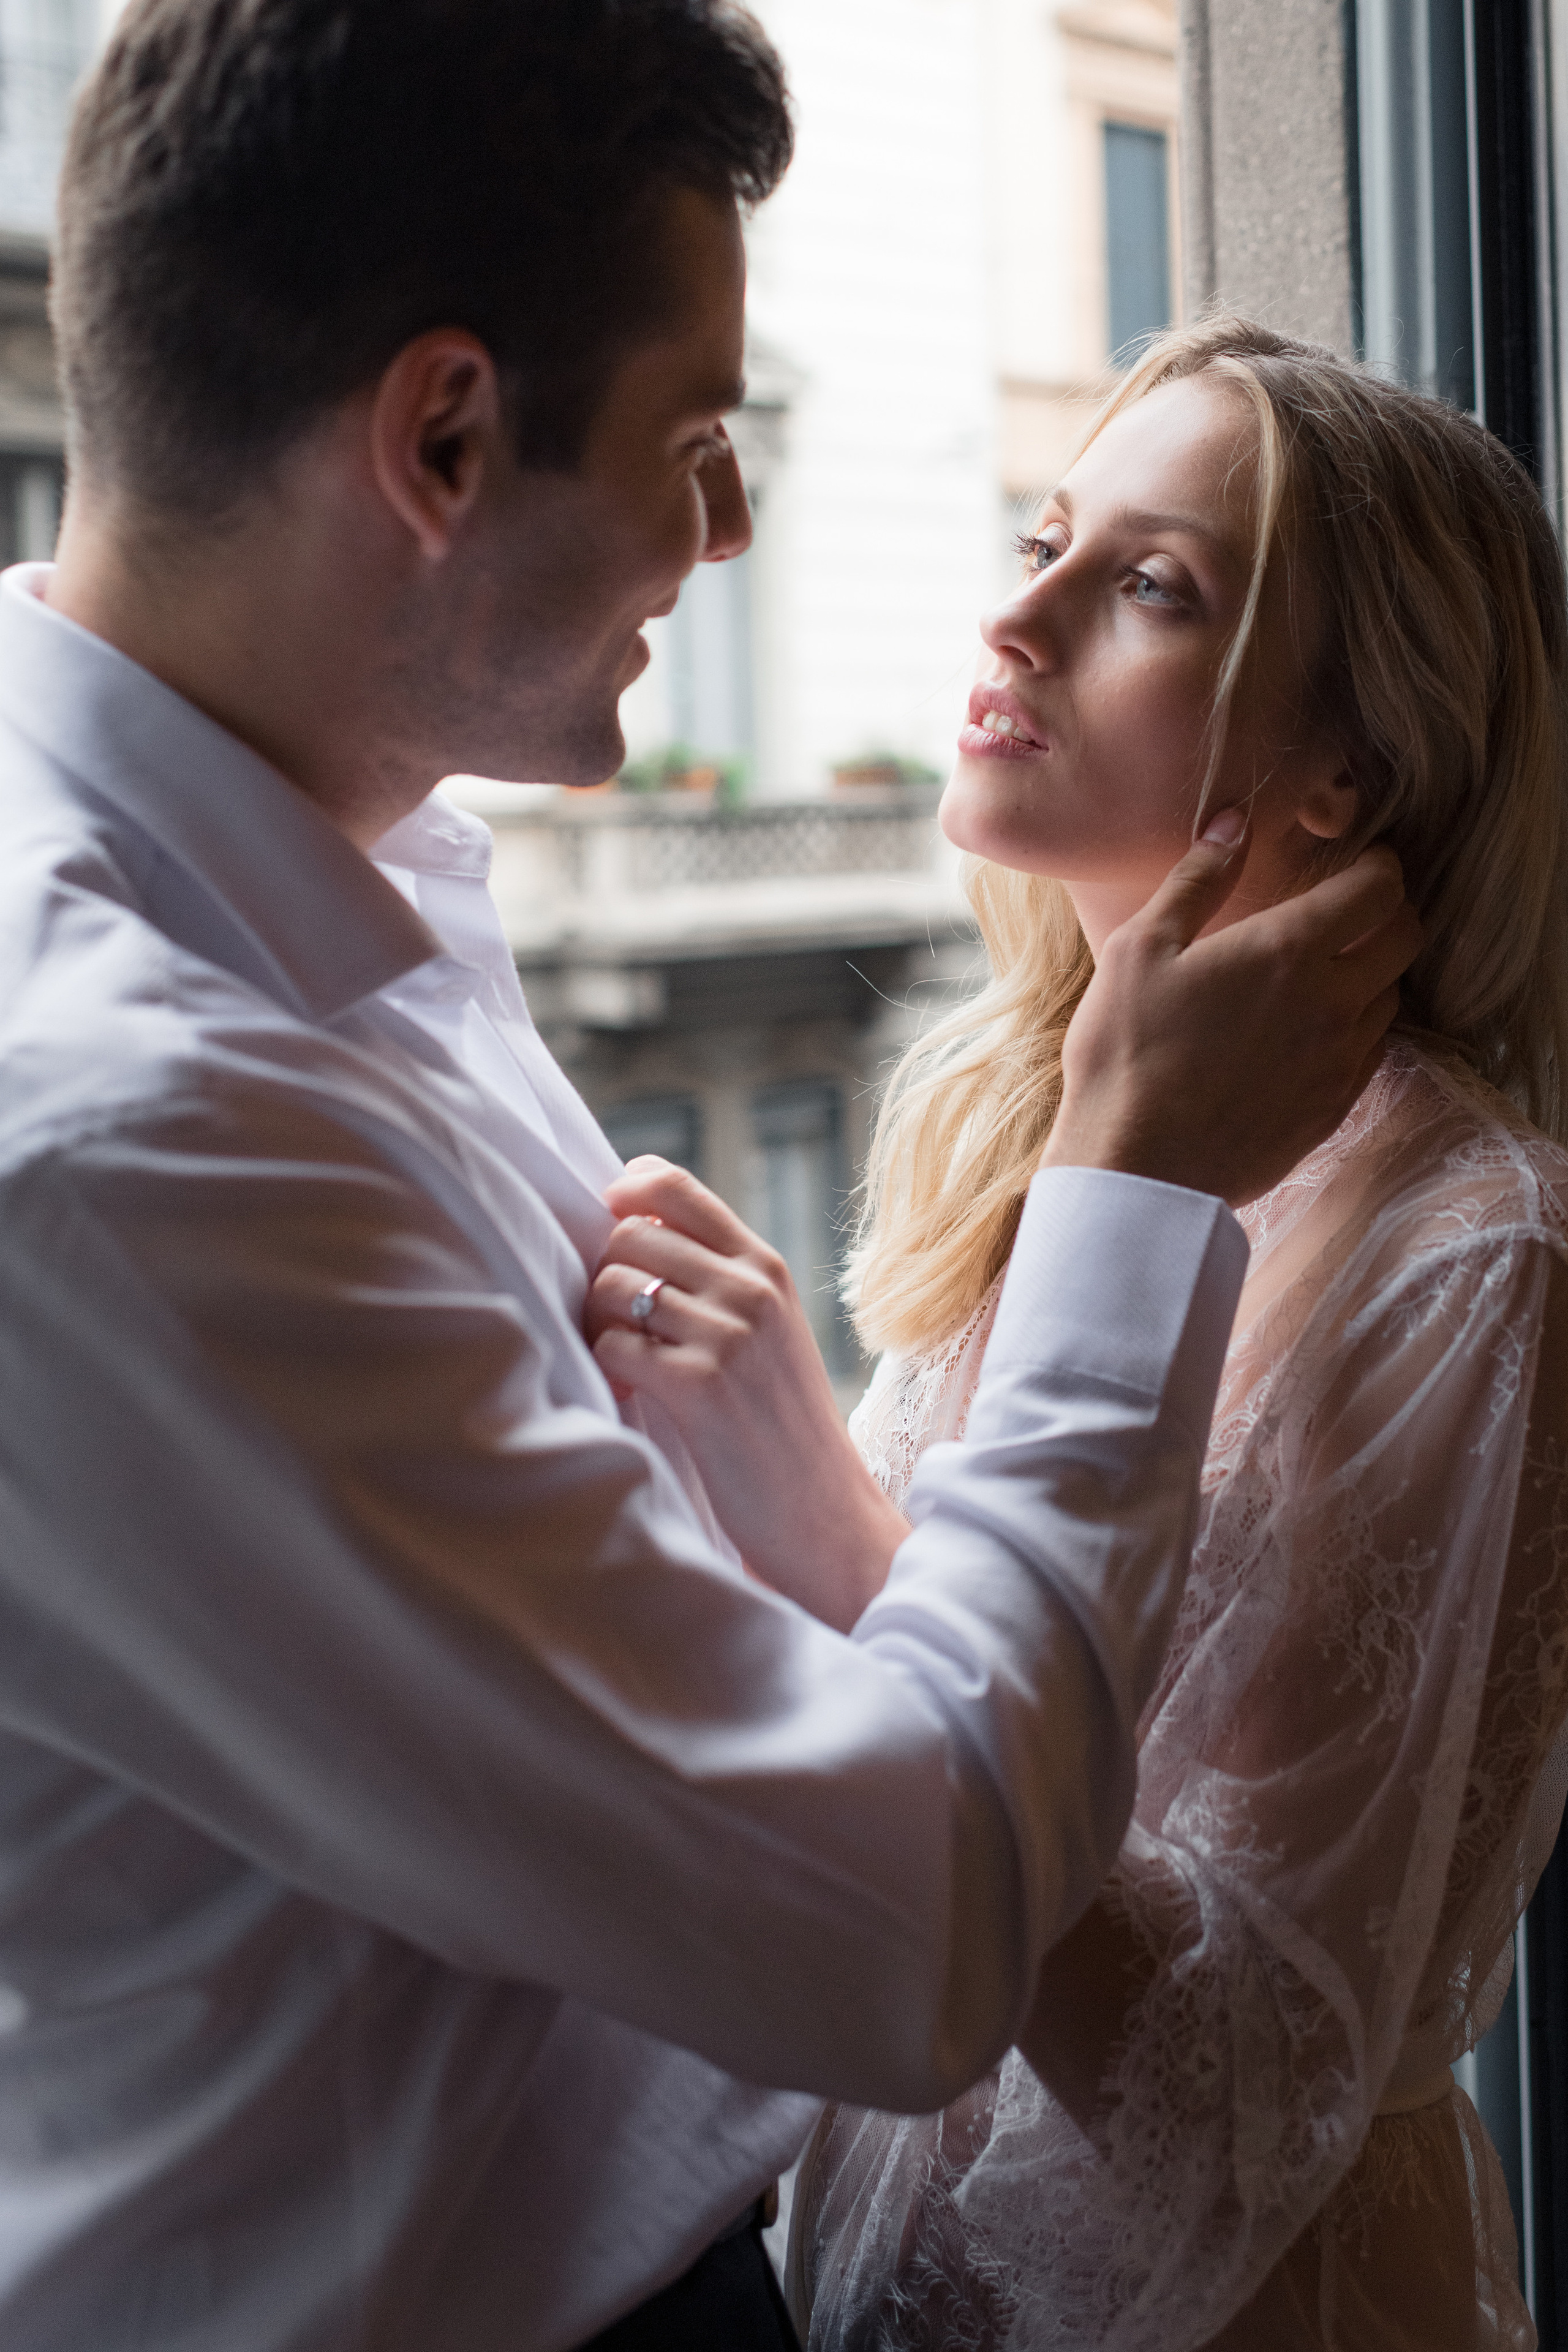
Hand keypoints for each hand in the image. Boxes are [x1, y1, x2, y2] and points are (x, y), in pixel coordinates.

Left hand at [586, 1161, 908, 1631]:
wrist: (824, 1512)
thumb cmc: (782, 1423)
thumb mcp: (770, 1331)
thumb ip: (718, 1279)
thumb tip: (630, 1230)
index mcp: (764, 1267)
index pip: (673, 1186)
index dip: (623, 1196)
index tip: (612, 1231)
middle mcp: (749, 1289)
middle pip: (628, 1234)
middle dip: (606, 1276)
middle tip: (617, 1324)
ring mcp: (727, 1335)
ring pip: (613, 1285)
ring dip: (599, 1323)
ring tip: (622, 1361)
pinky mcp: (700, 1386)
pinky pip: (613, 1344)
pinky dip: (607, 1368)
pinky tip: (631, 1392)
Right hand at [1045, 811, 1422, 1204]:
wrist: (1140, 1168)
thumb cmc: (1127, 1053)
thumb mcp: (1141, 949)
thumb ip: (1197, 880)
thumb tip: (1232, 822)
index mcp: (1290, 951)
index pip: (1380, 889)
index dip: (1381, 865)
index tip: (1365, 860)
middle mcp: (1334, 1003)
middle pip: (1405, 939)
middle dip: (1390, 911)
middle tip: (1354, 907)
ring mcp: (1339, 1061)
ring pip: (1391, 997)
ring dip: (1373, 973)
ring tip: (1328, 969)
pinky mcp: (1333, 1109)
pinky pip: (1371, 1052)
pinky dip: (1357, 1028)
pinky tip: (1313, 1029)